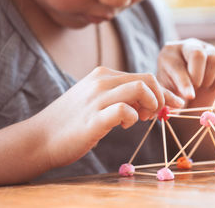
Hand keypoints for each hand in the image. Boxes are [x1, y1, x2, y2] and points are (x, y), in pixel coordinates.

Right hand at [36, 67, 183, 167]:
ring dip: (151, 105)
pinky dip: (133, 118)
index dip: (164, 91)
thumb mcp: (95, 99)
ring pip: (140, 89)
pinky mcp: (94, 118)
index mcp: (102, 75)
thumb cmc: (71, 121)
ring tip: (142, 118)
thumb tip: (147, 102)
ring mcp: (97, 98)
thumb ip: (118, 96)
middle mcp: (101, 81)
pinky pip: (125, 110)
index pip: (144, 76)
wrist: (39, 138)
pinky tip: (124, 125)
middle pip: (147, 79)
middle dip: (161, 97)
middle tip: (156, 114)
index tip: (175, 103)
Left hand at [157, 38, 214, 106]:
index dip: (184, 83)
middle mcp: (188, 46)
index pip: (178, 65)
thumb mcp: (166, 94)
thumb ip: (169, 99)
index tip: (189, 96)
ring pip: (214, 61)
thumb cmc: (172, 90)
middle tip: (195, 89)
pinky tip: (206, 86)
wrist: (187, 90)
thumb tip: (177, 106)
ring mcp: (206, 49)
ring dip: (208, 80)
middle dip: (197, 76)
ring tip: (199, 87)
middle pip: (197, 54)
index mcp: (169, 52)